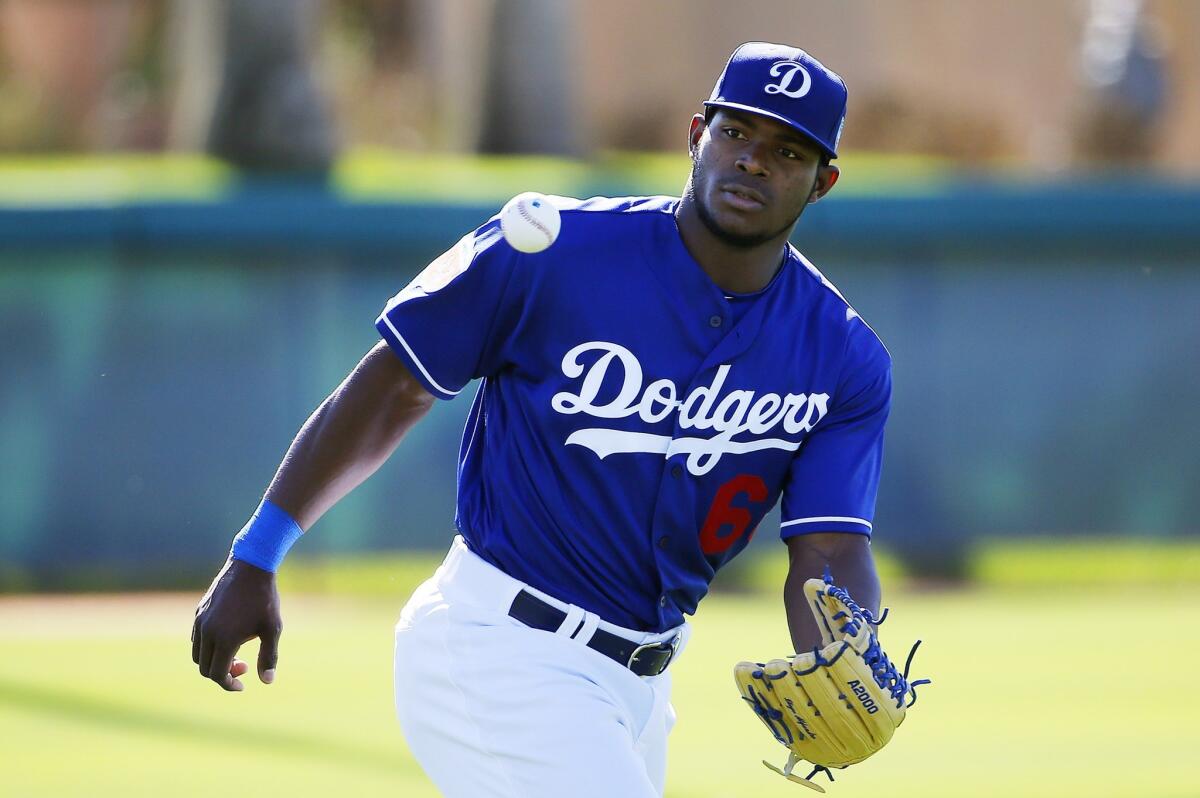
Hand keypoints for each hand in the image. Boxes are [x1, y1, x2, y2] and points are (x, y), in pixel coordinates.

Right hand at [191, 557, 281, 690]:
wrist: (251, 566)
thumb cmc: (264, 599)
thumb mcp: (272, 629)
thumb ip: (269, 657)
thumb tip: (267, 681)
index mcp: (225, 639)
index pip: (217, 674)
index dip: (229, 684)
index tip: (243, 684)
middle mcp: (207, 632)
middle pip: (204, 668)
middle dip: (223, 674)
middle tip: (244, 666)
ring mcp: (200, 621)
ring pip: (197, 654)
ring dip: (213, 661)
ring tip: (237, 653)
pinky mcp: (198, 612)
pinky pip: (196, 639)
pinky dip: (207, 647)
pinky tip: (228, 639)